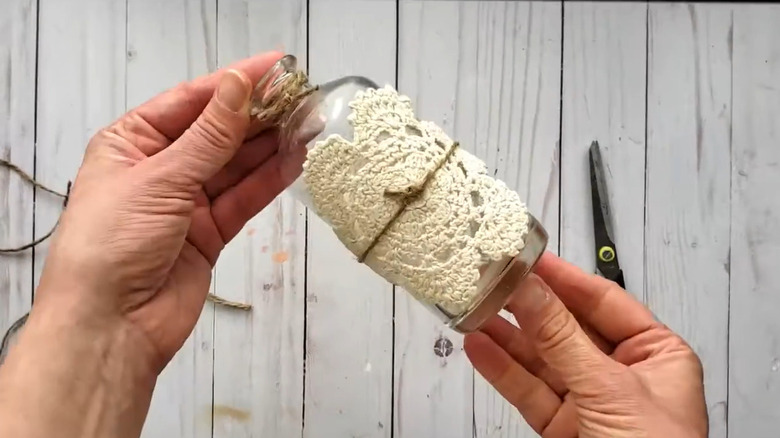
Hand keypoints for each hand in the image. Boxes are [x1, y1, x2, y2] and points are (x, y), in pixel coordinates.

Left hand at [0, 52, 303, 437]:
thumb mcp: (159, 179)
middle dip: (258, 116)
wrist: (111, 326)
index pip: (190, 101)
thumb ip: (208, 136)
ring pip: (236, 166)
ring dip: (270, 146)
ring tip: (307, 125)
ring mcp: (186, 202)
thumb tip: (238, 86)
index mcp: (130, 143)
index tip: (275, 69)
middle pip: (218, 132)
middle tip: (300, 98)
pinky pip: (244, 199)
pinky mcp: (209, 233)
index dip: (234, 83)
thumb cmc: (109, 247)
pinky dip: (269, 181)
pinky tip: (295, 161)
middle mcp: (159, 168)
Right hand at [464, 252, 707, 437]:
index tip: (527, 258)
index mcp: (656, 355)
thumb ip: (562, 339)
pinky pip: (527, 391)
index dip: (562, 278)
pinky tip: (479, 347)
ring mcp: (589, 402)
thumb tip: (529, 290)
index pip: (602, 302)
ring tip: (474, 309)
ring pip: (540, 359)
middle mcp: (622, 374)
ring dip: (506, 336)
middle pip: (566, 328)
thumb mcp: (610, 390)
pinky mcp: (562, 428)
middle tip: (491, 281)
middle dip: (527, 307)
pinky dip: (501, 370)